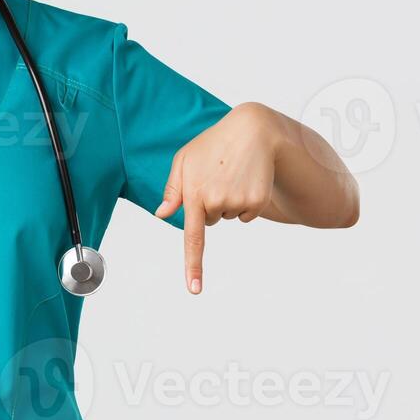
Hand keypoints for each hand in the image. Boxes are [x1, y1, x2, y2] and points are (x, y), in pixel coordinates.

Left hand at [153, 105, 281, 294]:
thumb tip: (163, 214)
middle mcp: (217, 202)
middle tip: (217, 176)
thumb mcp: (184, 161)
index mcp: (194, 194)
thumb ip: (173, 190)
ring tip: (231, 173)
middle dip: (211, 204)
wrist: (252, 131)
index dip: (193, 265)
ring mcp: (238, 202)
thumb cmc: (212, 145)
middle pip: (210, 221)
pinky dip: (245, 202)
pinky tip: (246, 179)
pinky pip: (246, 215)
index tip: (195, 289)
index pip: (193, 238)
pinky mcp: (257, 201)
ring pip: (228, 217)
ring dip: (228, 200)